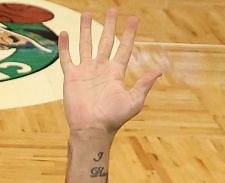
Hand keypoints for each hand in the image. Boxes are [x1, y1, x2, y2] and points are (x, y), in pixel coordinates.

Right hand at [61, 9, 160, 138]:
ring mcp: (85, 71)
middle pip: (105, 41)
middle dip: (109, 25)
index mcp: (116, 73)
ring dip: (86, 29)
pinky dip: (65, 46)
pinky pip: (67, 58)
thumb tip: (159, 69)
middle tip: (112, 9)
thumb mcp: (134, 101)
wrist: (92, 129)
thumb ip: (144, 84)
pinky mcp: (71, 77)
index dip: (129, 34)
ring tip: (86, 14)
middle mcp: (101, 69)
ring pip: (86, 44)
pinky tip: (64, 33)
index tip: (134, 19)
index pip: (124, 48)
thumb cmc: (113, 118)